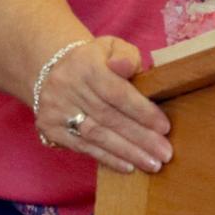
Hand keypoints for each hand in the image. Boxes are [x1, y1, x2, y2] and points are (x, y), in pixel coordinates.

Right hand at [35, 37, 171, 173]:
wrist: (52, 70)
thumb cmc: (95, 61)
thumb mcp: (112, 48)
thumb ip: (125, 56)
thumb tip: (126, 66)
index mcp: (86, 65)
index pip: (116, 93)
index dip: (142, 111)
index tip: (164, 127)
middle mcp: (67, 87)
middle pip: (109, 117)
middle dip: (140, 138)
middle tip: (165, 153)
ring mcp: (56, 110)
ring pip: (97, 135)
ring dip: (127, 152)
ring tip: (152, 164)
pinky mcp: (50, 128)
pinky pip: (83, 147)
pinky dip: (108, 159)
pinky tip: (128, 166)